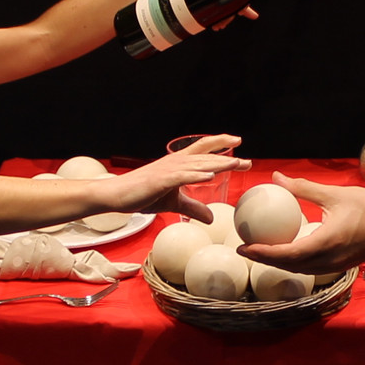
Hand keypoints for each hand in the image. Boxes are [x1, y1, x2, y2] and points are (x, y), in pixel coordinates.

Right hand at [109, 134, 246, 221]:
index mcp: (179, 163)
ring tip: (236, 164)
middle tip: (247, 162)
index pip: (204, 149)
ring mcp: (168, 170)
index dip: (221, 146)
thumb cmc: (143, 194)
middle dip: (228, 158)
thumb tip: (211, 218)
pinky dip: (196, 175)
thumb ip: (193, 207)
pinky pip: (182, 176)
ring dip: (218, 163)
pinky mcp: (160, 180)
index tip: (240, 148)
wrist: (118, 194)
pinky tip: (209, 176)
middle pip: (206, 156)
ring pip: (197, 164)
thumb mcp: (174, 202)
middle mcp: (176, 162)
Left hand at [237, 172, 364, 272]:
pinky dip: (294, 262)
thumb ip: (303, 188)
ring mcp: (336, 267)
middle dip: (264, 260)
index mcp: (326, 244)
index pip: (286, 254)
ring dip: (278, 263)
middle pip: (288, 266)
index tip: (243, 247)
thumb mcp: (334, 194)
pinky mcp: (341, 266)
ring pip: (299, 270)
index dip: (262, 253)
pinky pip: (311, 268)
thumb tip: (276, 178)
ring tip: (261, 251)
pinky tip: (287, 250)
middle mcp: (329, 261)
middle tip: (244, 249)